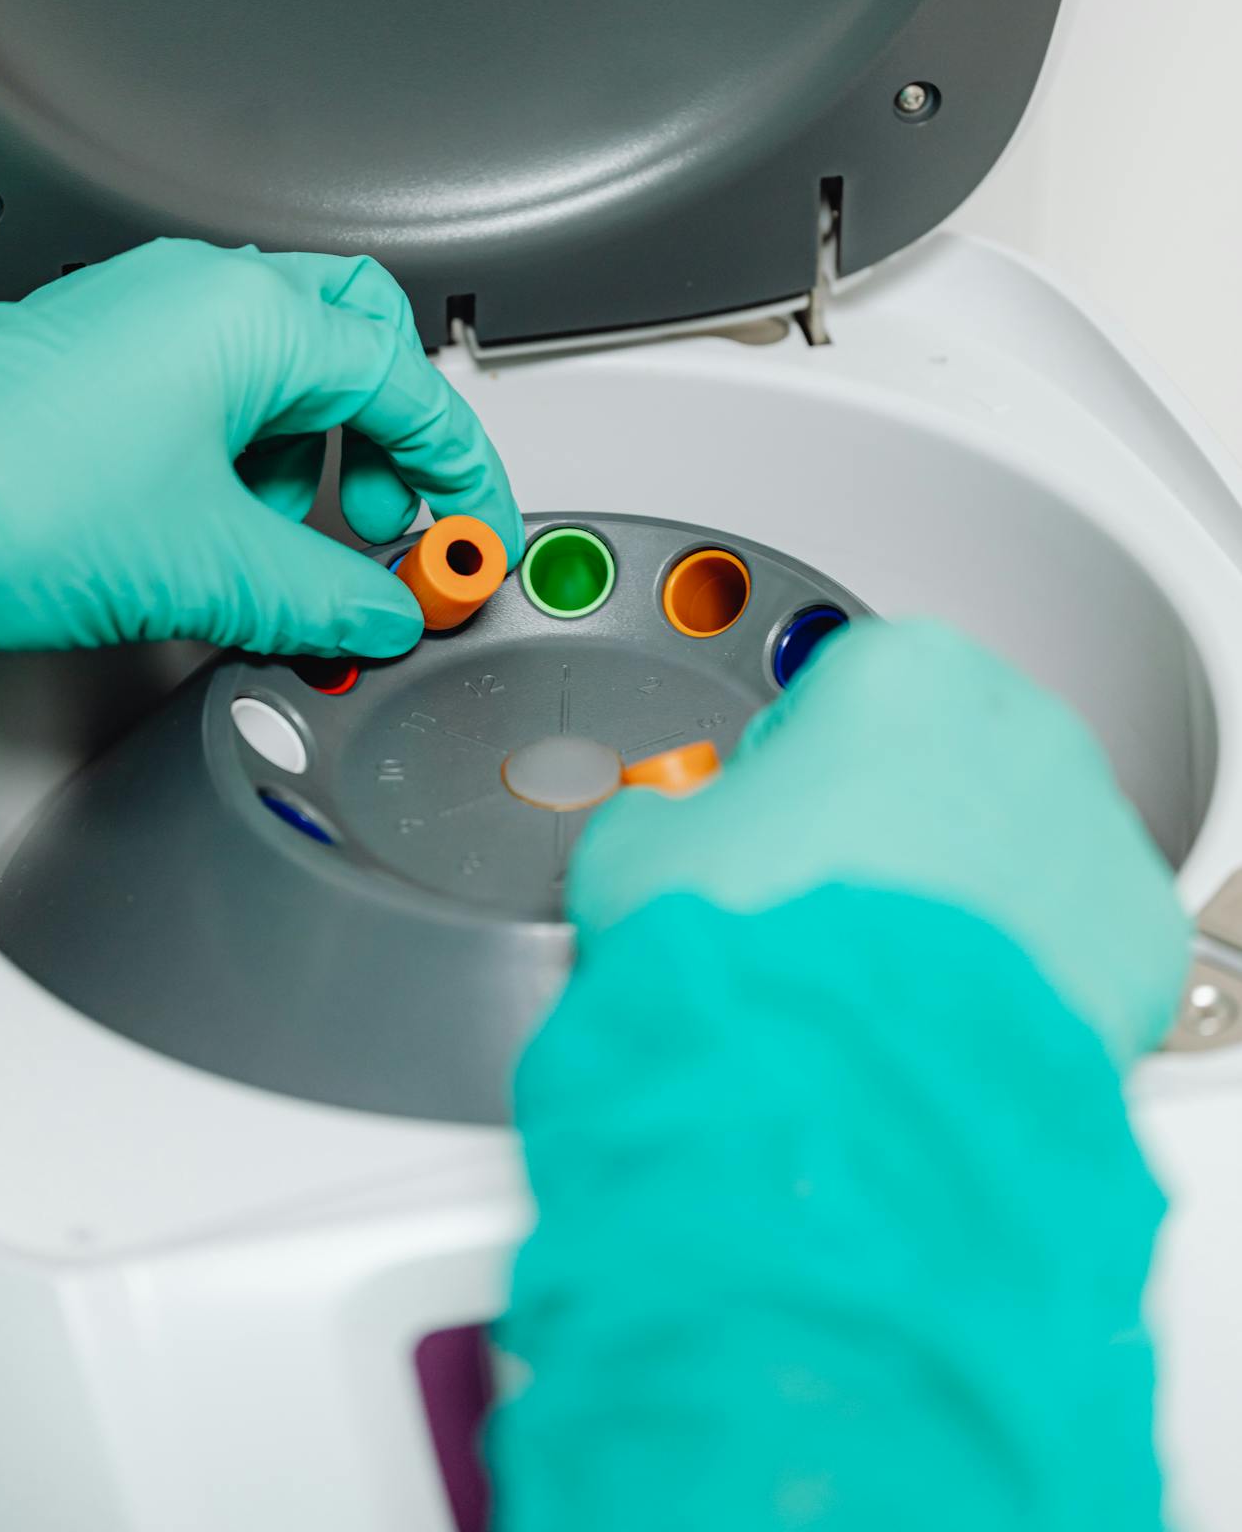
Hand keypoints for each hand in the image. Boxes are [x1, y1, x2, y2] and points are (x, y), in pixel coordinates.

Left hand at [0, 239, 522, 658]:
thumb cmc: (8, 502)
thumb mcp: (212, 566)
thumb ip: (326, 593)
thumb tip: (379, 611)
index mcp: (245, 315)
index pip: (404, 382)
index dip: (459, 468)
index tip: (476, 526)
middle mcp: (191, 292)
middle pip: (352, 336)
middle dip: (387, 433)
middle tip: (385, 517)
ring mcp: (133, 316)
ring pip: (274, 361)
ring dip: (304, 449)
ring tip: (281, 537)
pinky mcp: (88, 357)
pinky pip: (203, 382)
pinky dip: (238, 448)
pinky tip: (211, 523)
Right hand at [570, 619, 1189, 1066]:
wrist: (841, 1097)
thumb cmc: (758, 957)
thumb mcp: (636, 849)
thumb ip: (655, 810)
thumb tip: (650, 829)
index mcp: (900, 671)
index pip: (836, 688)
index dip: (786, 767)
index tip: (770, 823)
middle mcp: (1015, 728)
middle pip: (940, 757)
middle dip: (884, 822)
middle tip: (818, 905)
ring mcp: (1087, 830)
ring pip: (1015, 843)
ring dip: (957, 890)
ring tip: (876, 974)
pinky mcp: (1132, 937)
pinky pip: (1074, 939)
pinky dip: (1023, 971)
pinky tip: (945, 1012)